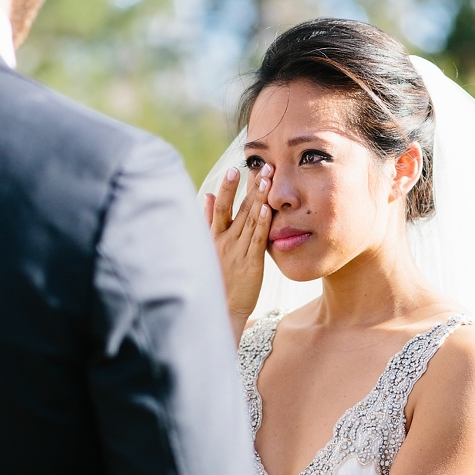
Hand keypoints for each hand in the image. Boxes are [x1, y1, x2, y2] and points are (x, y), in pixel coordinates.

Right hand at [205, 163, 272, 343]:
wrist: (221, 309)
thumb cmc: (217, 279)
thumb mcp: (209, 247)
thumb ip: (209, 221)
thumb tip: (208, 195)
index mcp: (215, 236)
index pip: (222, 206)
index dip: (229, 187)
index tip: (235, 168)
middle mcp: (225, 240)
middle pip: (237, 208)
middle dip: (249, 186)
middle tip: (262, 165)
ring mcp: (237, 251)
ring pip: (249, 220)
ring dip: (258, 198)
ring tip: (267, 178)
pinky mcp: (251, 263)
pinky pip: (256, 240)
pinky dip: (261, 224)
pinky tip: (267, 208)